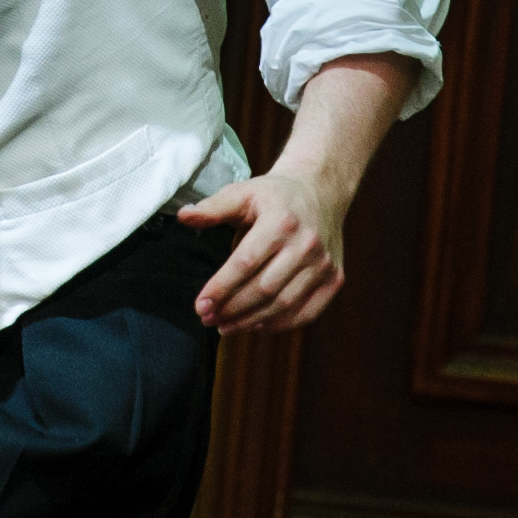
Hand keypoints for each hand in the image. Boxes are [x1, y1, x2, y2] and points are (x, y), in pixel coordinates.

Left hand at [177, 165, 354, 334]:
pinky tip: (256, 324)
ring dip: (251, 321)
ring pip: (284, 305)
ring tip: (225, 326)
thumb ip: (213, 208)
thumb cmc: (274, 195)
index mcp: (281, 221)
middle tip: (208, 319)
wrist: (320, 191)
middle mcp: (306, 244)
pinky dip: (280, 325)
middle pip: (264, 289)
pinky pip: (307, 313)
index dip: (220, 288)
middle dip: (232, 309)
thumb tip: (182, 216)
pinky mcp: (334, 278)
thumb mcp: (243, 192)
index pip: (245, 263)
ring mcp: (323, 263)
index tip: (200, 305)